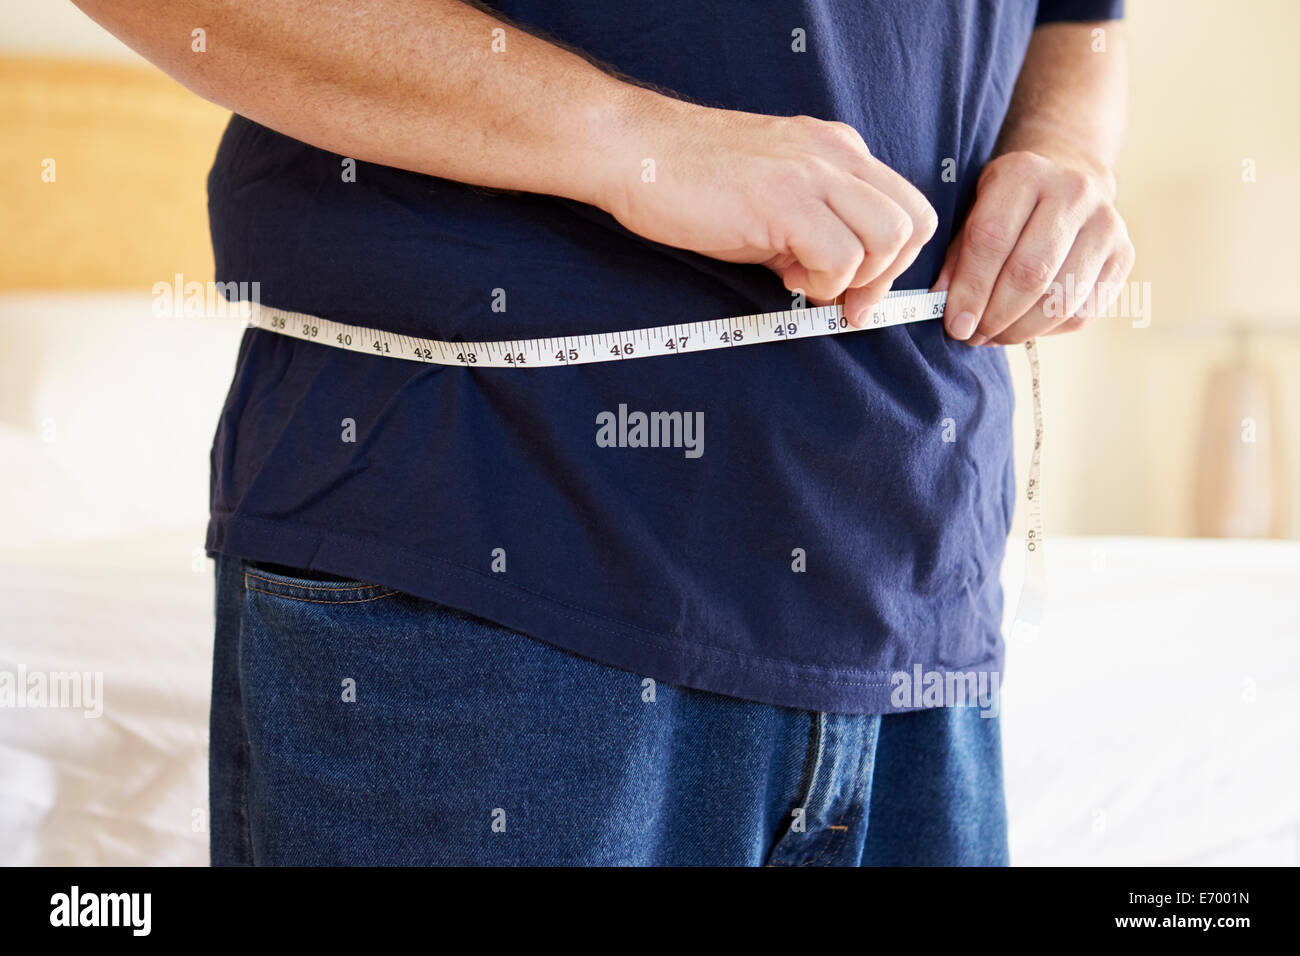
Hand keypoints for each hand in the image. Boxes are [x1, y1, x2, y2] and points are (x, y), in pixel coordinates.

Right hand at [595, 95, 936, 326]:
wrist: (635, 151)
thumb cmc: (691, 179)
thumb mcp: (770, 195)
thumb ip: (810, 228)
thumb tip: (833, 281)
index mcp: (837, 151)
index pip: (907, 208)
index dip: (894, 262)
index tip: (857, 293)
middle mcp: (836, 155)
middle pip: (912, 224)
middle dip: (885, 277)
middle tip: (842, 302)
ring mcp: (812, 174)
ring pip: (888, 239)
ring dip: (852, 279)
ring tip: (801, 279)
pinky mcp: (784, 200)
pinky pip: (842, 256)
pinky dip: (821, 283)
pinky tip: (783, 276)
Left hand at [935, 149, 1134, 344]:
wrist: (1067, 182)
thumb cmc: (1007, 207)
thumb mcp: (973, 213)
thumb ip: (957, 258)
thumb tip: (950, 312)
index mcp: (1024, 173)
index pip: (991, 239)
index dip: (970, 289)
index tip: (955, 323)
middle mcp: (1073, 192)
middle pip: (1030, 273)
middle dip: (995, 316)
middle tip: (972, 335)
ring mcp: (1107, 223)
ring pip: (1060, 300)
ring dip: (1020, 330)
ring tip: (994, 335)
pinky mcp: (1124, 256)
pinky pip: (1083, 312)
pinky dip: (1048, 331)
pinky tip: (1024, 326)